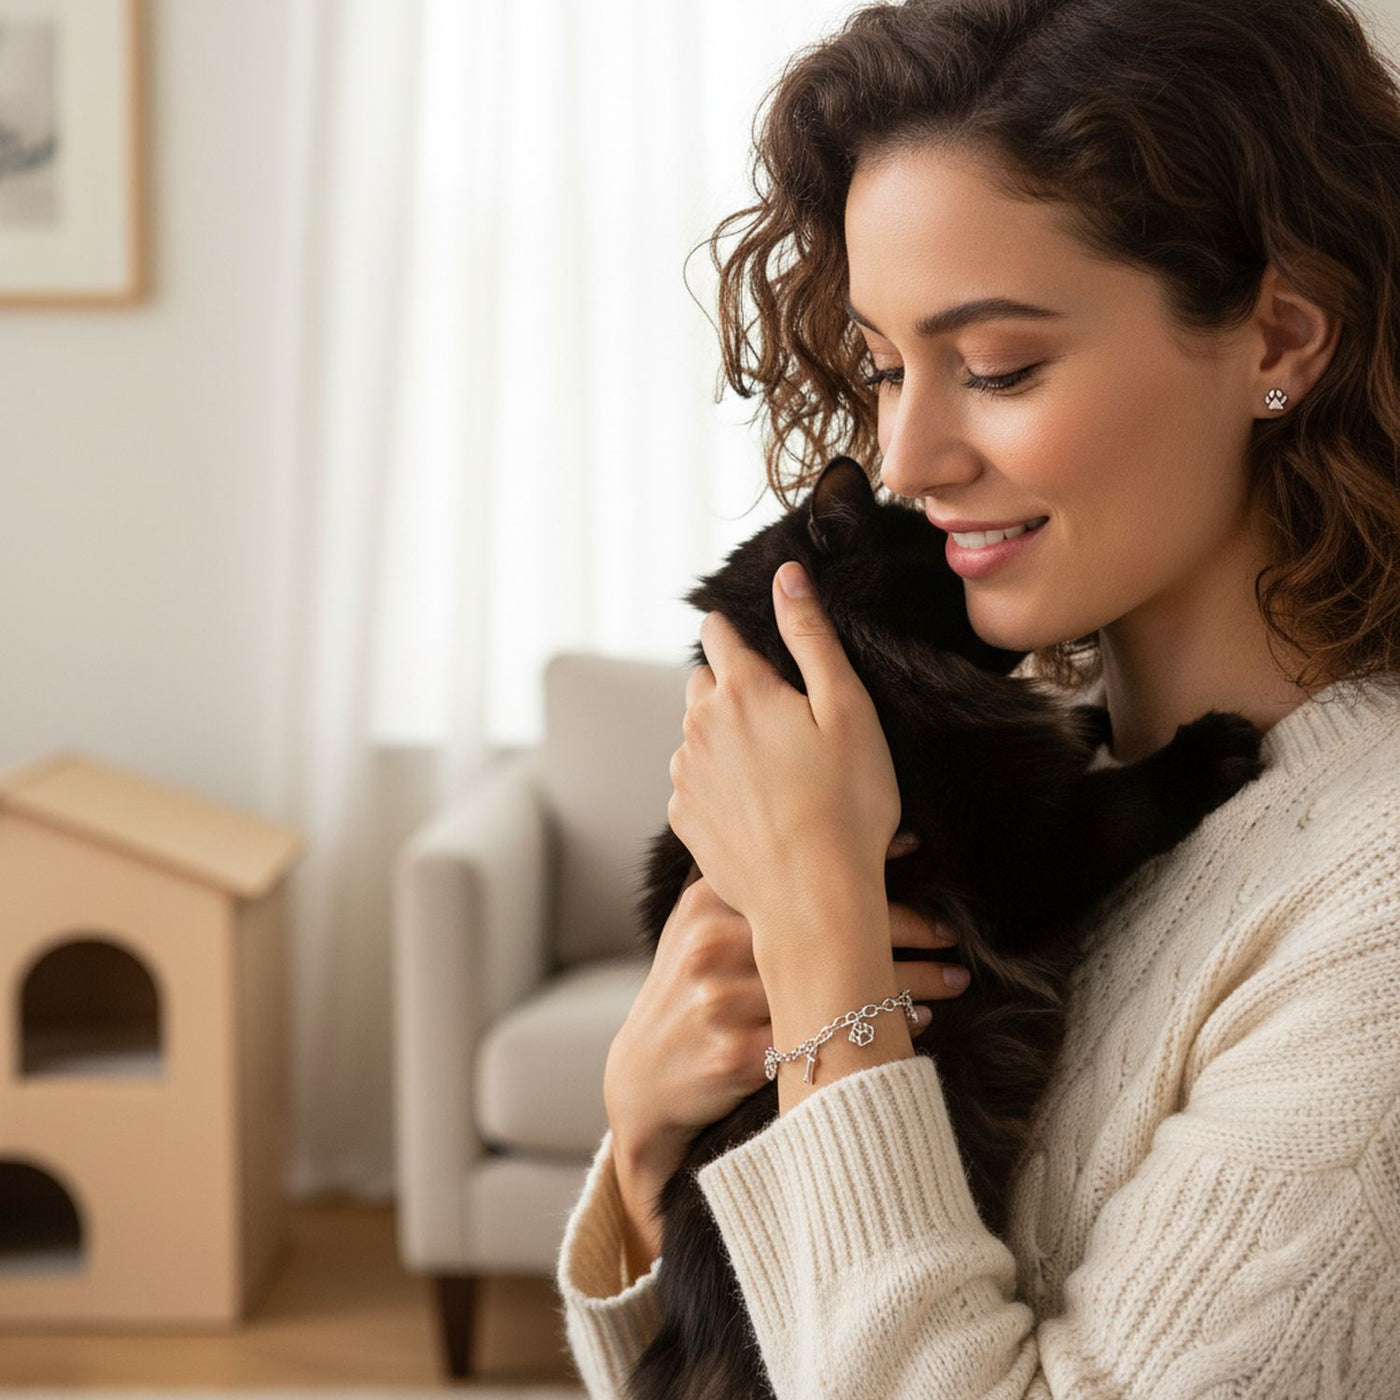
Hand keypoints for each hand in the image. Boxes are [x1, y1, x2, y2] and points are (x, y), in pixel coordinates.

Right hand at [603, 842, 968, 1265]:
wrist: (641, 1081)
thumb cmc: (687, 993)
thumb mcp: (697, 926)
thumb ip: (746, 884)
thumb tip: (826, 835)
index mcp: (709, 903)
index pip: (800, 876)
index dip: (867, 871)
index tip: (919, 860)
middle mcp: (713, 945)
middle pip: (826, 927)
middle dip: (902, 928)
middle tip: (952, 933)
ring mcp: (722, 1001)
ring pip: (835, 983)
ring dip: (907, 985)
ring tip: (955, 980)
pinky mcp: (735, 1055)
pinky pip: (824, 1041)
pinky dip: (879, 1033)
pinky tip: (916, 1027)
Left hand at [666, 561, 899, 948]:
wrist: (814, 901)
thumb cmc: (847, 804)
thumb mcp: (847, 708)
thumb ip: (811, 636)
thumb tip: (786, 576)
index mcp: (741, 691)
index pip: (716, 633)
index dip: (739, 633)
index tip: (761, 650)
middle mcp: (698, 727)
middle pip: (703, 684)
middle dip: (733, 689)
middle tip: (785, 724)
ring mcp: (684, 775)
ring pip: (697, 736)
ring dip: (725, 741)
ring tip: (779, 776)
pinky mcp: (683, 819)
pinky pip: (695, 785)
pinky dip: (720, 788)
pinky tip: (761, 811)